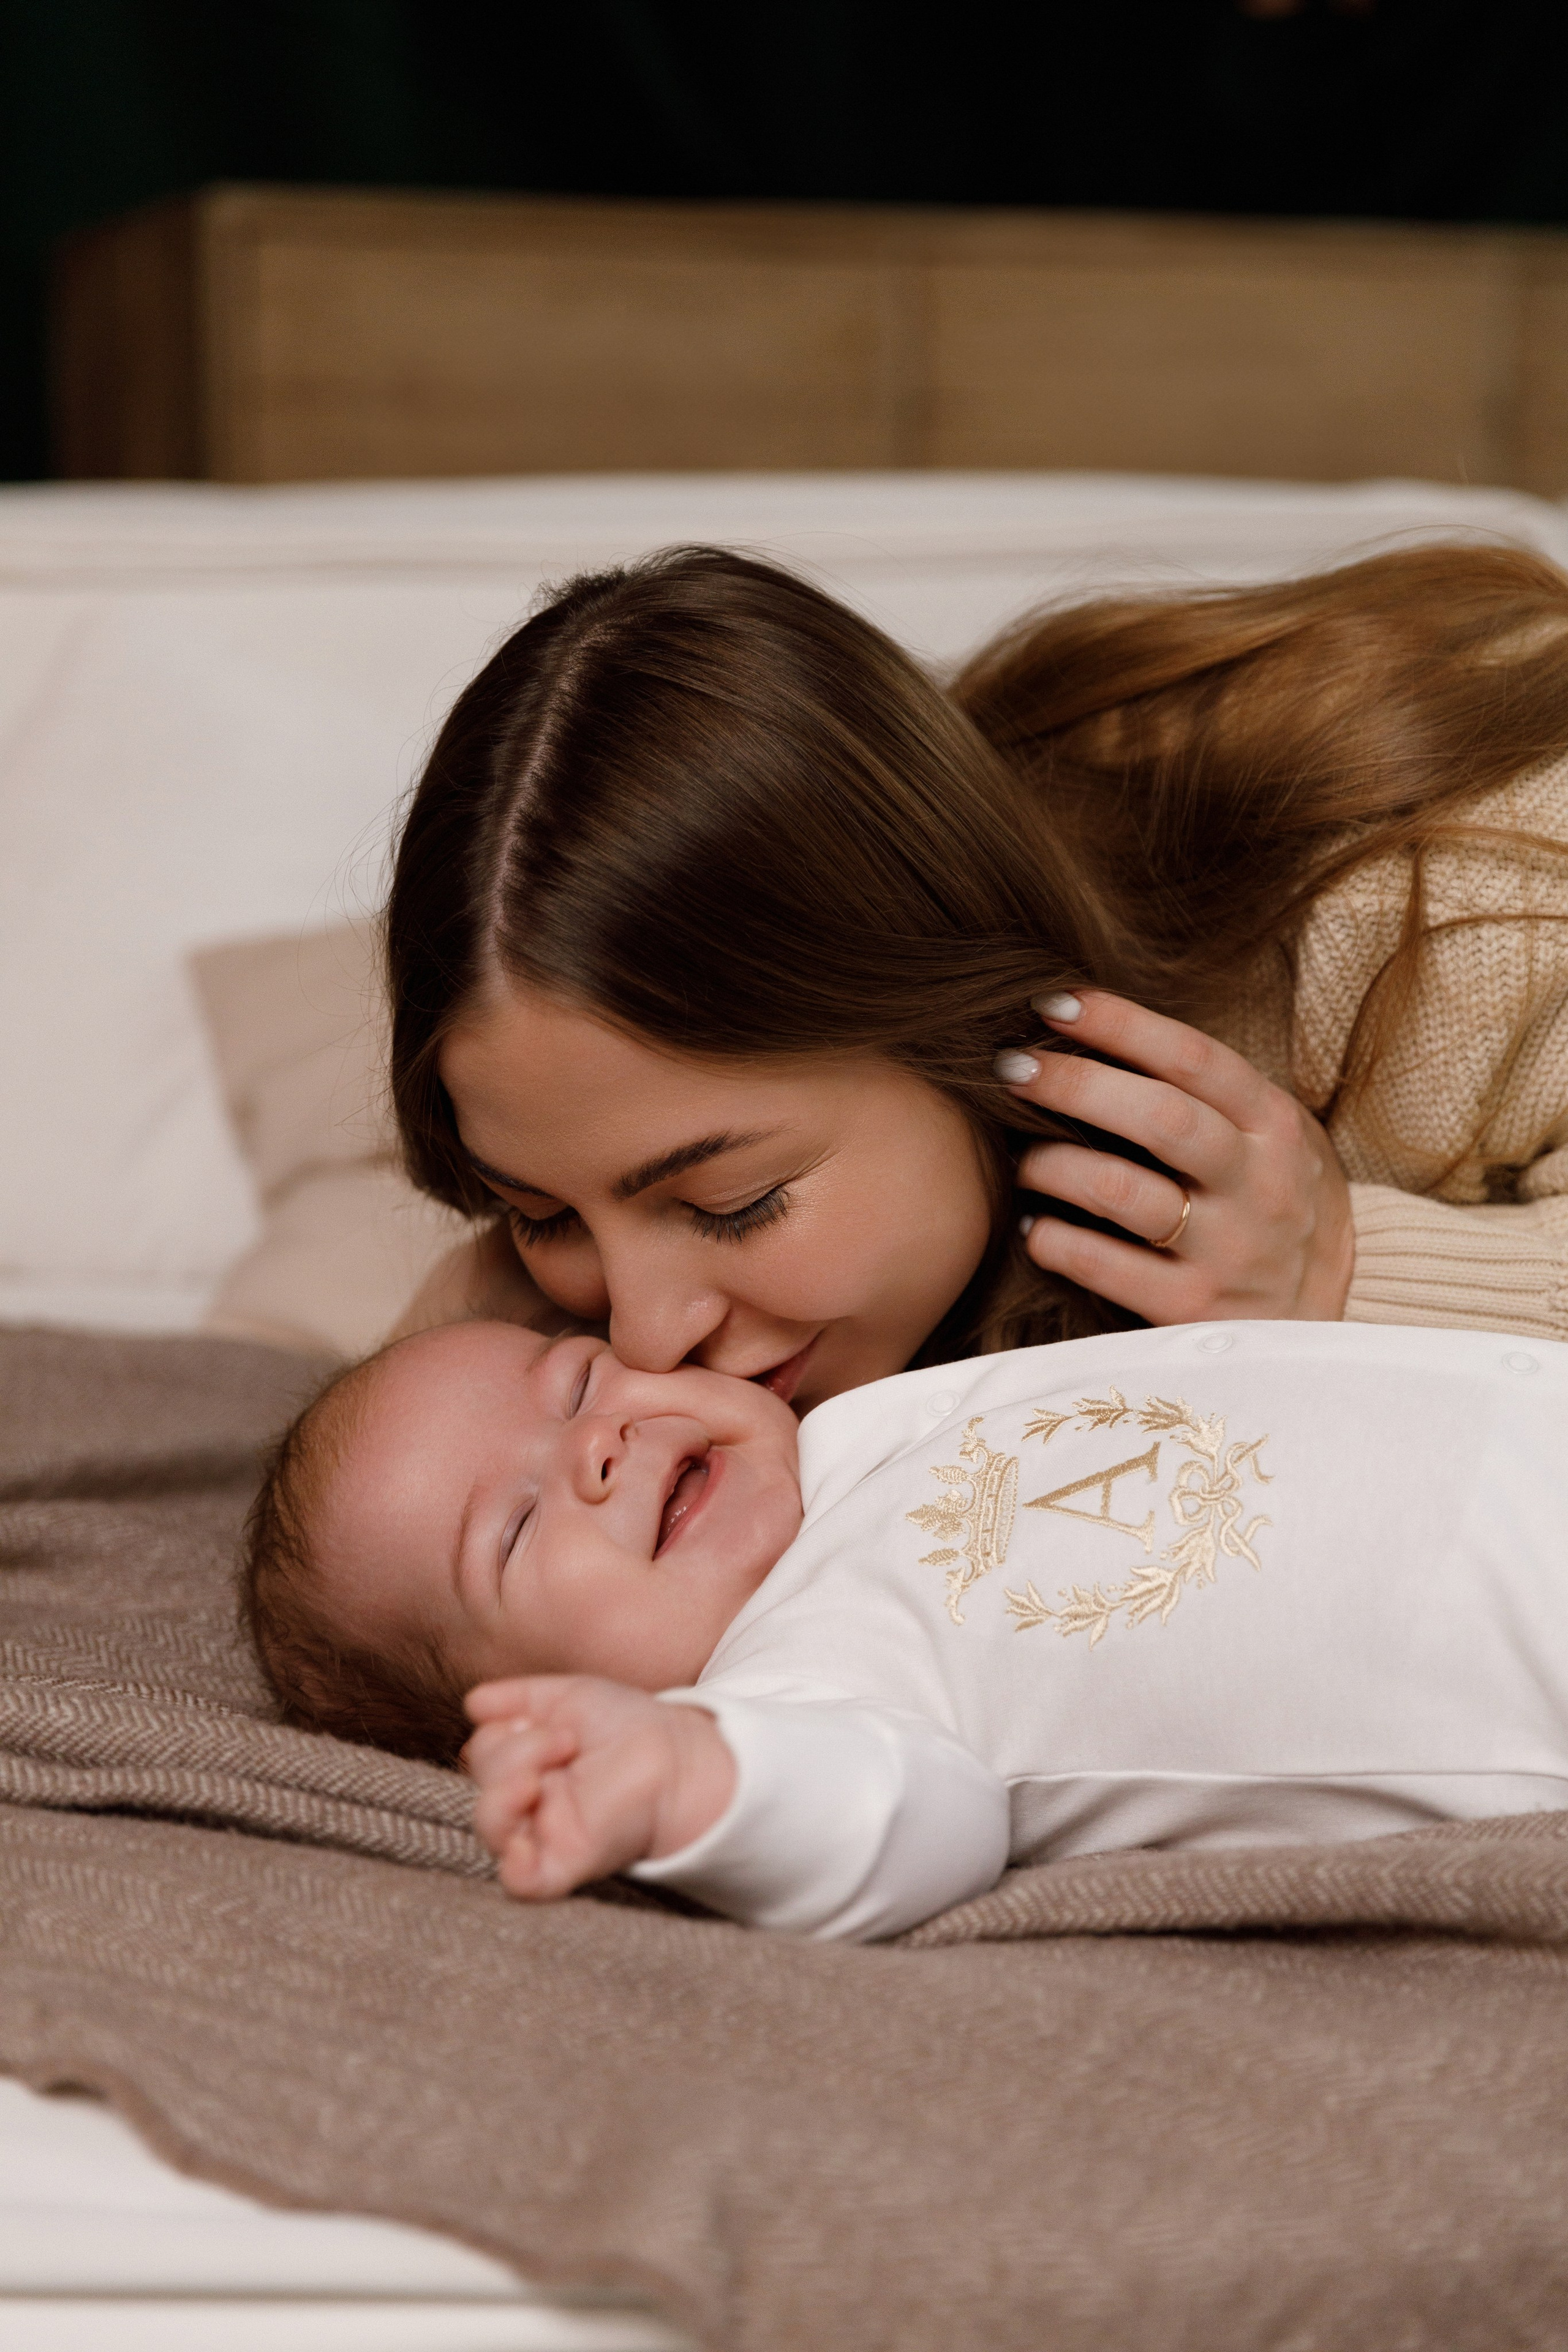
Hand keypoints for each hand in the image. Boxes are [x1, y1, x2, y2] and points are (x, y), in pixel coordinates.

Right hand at [463, 1676, 735, 1900]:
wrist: (677, 1755)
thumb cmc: (628, 1726)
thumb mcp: (569, 1696)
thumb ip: (518, 1697)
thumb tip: (472, 1703)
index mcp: (526, 1765)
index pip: (483, 1752)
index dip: (504, 1731)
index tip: (556, 1723)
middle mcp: (530, 1804)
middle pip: (482, 1784)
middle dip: (514, 1752)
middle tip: (565, 1741)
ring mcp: (544, 1836)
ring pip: (490, 1826)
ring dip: (505, 1791)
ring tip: (540, 1778)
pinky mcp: (565, 1864)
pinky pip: (519, 1881)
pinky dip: (513, 1864)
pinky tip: (523, 1841)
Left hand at [997, 989, 1352, 1325]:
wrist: (1319, 1316)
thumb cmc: (1273, 1201)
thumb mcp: (1272, 1137)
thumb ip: (1210, 1094)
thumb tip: (1097, 1034)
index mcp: (1276, 1126)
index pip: (1194, 1059)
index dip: (1121, 1024)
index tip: (1053, 1004)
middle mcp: (1259, 1185)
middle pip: (1161, 1118)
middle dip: (1076, 1084)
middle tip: (1011, 1067)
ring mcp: (1229, 1251)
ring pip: (1123, 1193)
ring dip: (1051, 1165)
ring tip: (1018, 1158)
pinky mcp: (1192, 1309)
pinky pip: (1104, 1268)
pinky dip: (1054, 1241)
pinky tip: (1033, 1228)